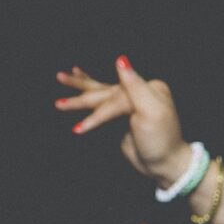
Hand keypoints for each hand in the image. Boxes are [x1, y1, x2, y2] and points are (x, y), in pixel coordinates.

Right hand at [55, 56, 192, 186]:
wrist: (164, 163)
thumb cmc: (160, 141)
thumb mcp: (151, 113)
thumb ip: (134, 86)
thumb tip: (121, 59)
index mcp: (150, 88)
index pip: (117, 96)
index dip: (100, 112)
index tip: (83, 127)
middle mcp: (140, 91)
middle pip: (105, 92)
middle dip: (80, 98)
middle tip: (59, 104)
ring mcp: (131, 102)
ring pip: (100, 90)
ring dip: (79, 85)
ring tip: (60, 77)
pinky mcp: (122, 113)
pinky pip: (102, 97)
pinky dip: (89, 87)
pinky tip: (78, 73)